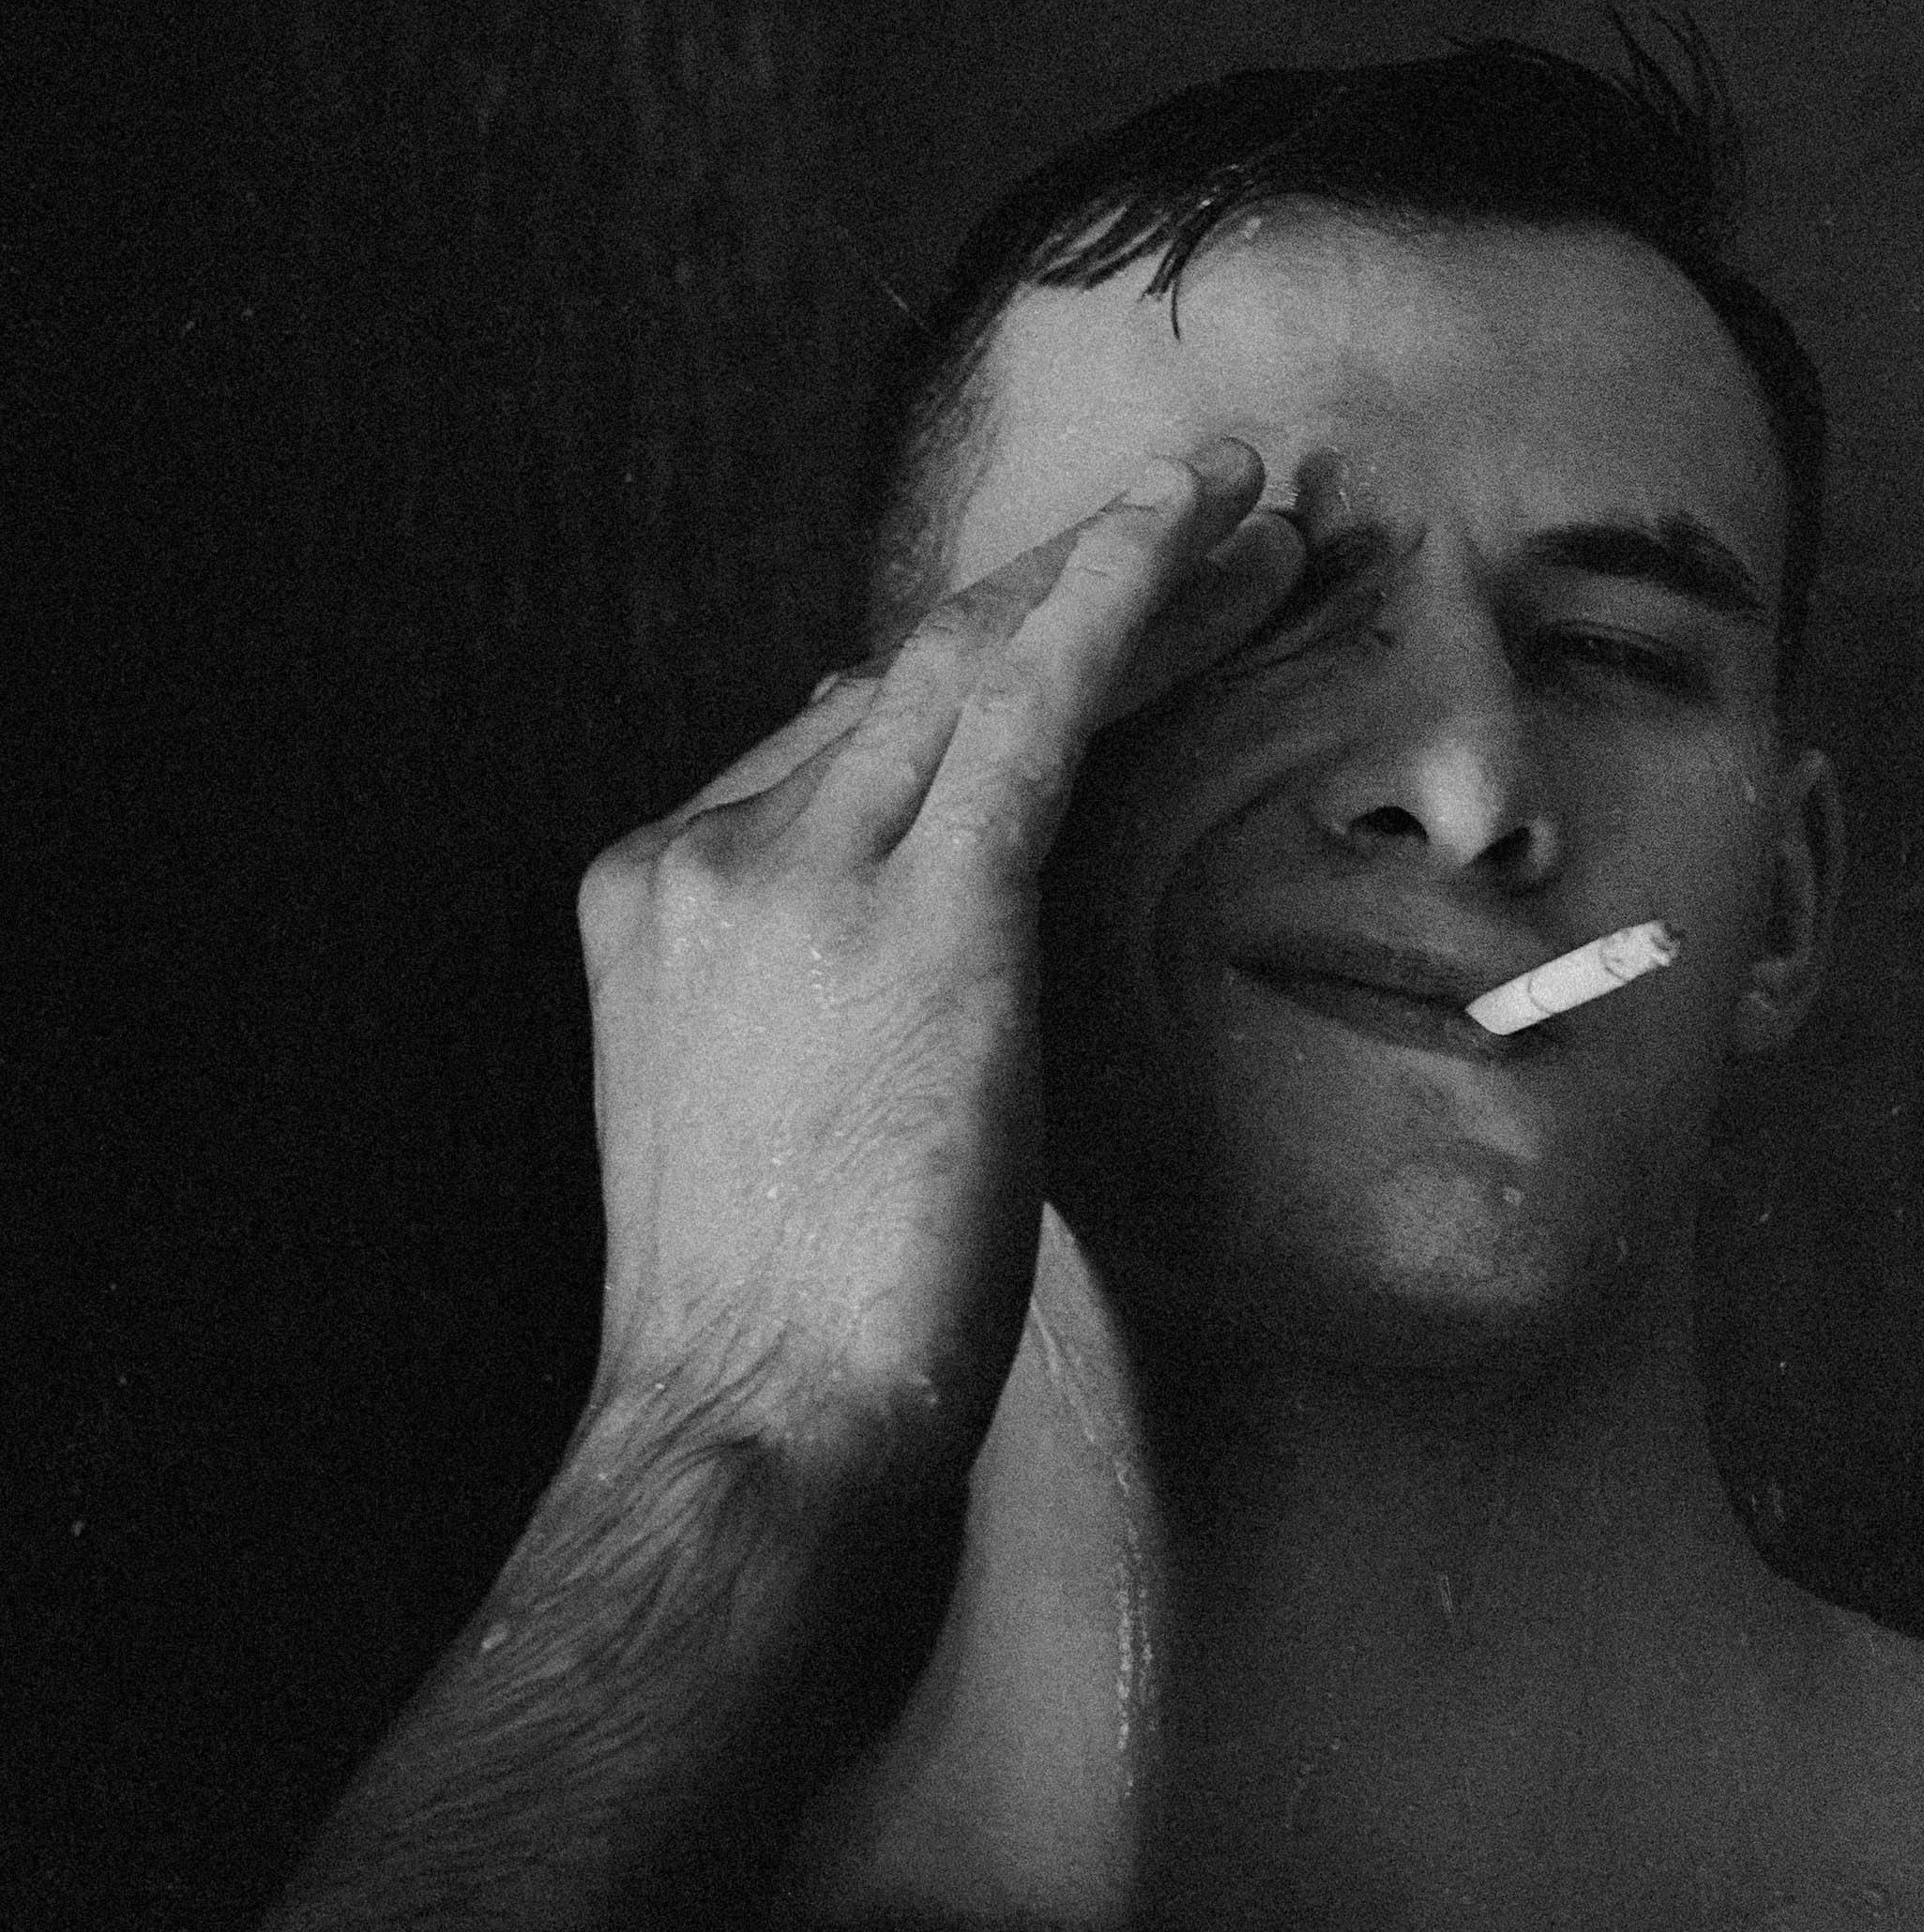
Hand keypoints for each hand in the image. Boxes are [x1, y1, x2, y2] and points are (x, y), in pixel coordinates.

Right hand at [573, 441, 1298, 1519]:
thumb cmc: (783, 1320)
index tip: (1081, 612)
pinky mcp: (913, 914)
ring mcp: (793, 870)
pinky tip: (1192, 525)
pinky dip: (1117, 598)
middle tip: (1206, 507)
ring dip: (1131, 574)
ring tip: (1251, 511)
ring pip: (987, 664)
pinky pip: (1033, 707)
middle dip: (1068, 580)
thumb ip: (826, 982)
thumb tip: (908, 886)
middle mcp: (712, 851)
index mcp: (663, 891)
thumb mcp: (778, 1111)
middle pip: (917, 668)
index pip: (847, 731)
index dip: (982, 657)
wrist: (748, 1424)